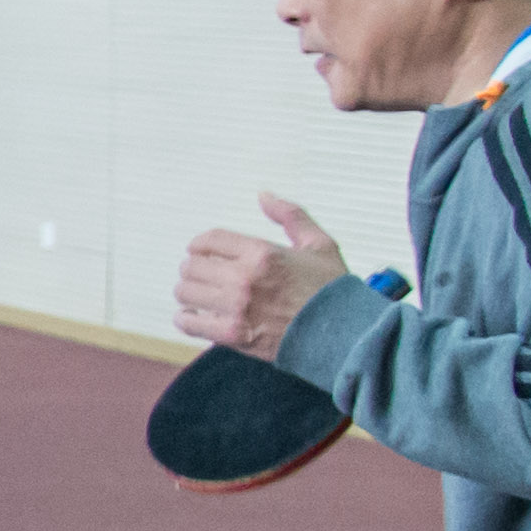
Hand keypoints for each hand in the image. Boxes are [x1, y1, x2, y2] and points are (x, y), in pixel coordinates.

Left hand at [173, 196, 352, 357]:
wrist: (344, 336)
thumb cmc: (332, 291)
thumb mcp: (319, 244)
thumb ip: (290, 215)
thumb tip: (264, 195)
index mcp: (262, 253)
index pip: (210, 240)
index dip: (200, 245)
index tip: (199, 251)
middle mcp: (244, 278)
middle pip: (192, 266)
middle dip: (194, 268)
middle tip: (201, 275)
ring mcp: (237, 308)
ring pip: (186, 293)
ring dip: (189, 292)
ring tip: (198, 296)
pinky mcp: (233, 335)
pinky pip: (189, 323)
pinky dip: (186, 320)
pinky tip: (194, 317)